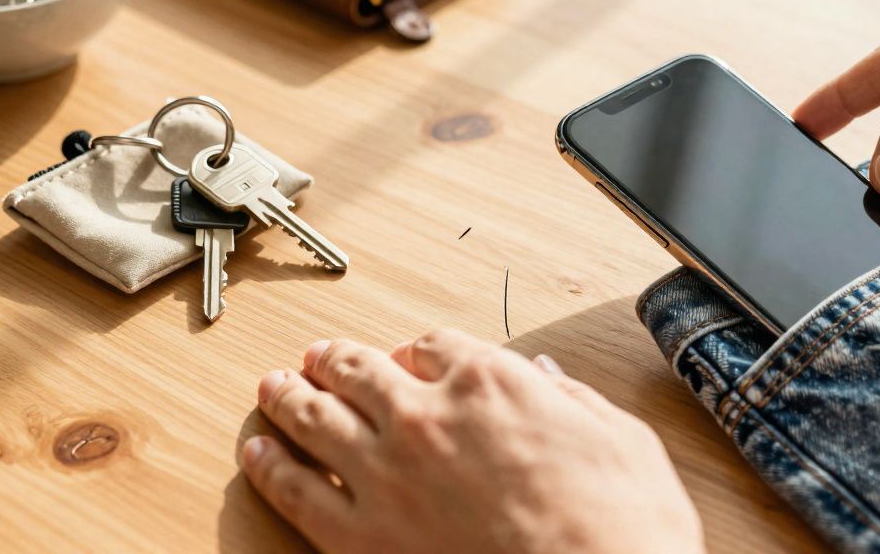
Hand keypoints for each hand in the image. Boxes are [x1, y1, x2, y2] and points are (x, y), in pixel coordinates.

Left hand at [241, 331, 704, 553]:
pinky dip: (271, 466)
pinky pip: (297, 491)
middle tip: (316, 357)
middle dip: (335, 360)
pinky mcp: (363, 537)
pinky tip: (258, 453)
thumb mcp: (620, 438)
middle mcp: (427, 417)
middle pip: (361, 372)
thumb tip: (545, 379)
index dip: (416, 350)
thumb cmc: (621, 526)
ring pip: (317, 419)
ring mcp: (387, 476)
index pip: (434, 345)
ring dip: (290, 397)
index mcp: (491, 382)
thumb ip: (571, 399)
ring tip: (272, 387)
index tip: (409, 357)